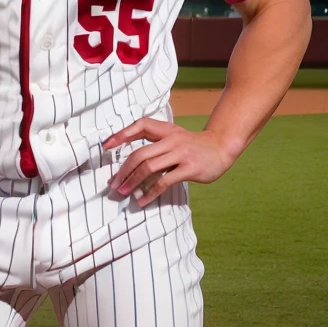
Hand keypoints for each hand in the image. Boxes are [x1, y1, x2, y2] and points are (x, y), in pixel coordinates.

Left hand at [105, 118, 238, 205]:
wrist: (221, 148)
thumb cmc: (193, 146)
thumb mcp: (175, 136)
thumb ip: (156, 142)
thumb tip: (130, 160)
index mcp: (167, 130)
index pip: (141, 126)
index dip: (122, 134)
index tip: (106, 146)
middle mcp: (172, 140)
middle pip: (140, 154)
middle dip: (123, 171)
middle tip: (113, 183)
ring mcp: (181, 154)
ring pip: (149, 168)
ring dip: (132, 182)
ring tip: (123, 193)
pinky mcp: (189, 169)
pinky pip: (164, 182)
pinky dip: (150, 193)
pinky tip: (141, 201)